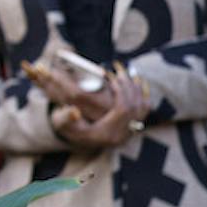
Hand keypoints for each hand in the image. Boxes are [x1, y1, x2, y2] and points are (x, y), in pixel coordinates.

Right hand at [34, 60, 150, 149]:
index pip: (122, 109)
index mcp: (107, 134)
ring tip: (129, 70)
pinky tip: (140, 82)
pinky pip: (143, 110)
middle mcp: (122, 134)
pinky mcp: (131, 127)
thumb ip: (67, 117)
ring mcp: (129, 132)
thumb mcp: (63, 122)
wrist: (75, 138)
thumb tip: (74, 111)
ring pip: (142, 108)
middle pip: (134, 107)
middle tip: (118, 67)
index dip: (119, 90)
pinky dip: (144, 95)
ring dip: (137, 87)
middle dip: (128, 85)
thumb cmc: (68, 127)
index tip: (110, 75)